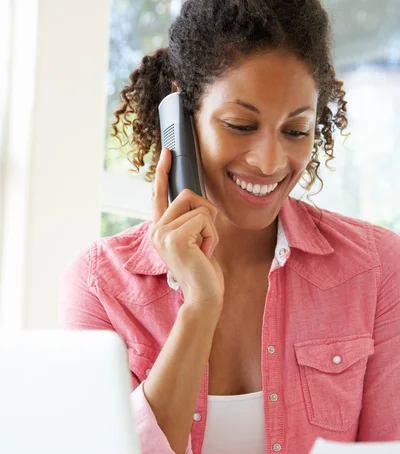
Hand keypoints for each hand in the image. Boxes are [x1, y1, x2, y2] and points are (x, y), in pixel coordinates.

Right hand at [150, 147, 224, 308]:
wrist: (203, 296)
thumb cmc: (203, 270)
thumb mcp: (195, 240)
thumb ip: (189, 220)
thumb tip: (195, 197)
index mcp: (159, 229)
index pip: (159, 195)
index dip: (164, 172)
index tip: (167, 152)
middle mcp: (156, 230)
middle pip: (188, 195)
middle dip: (206, 215)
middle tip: (204, 241)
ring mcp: (162, 233)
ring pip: (199, 207)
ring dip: (210, 228)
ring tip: (203, 249)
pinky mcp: (175, 237)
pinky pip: (204, 219)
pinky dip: (212, 236)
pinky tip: (205, 253)